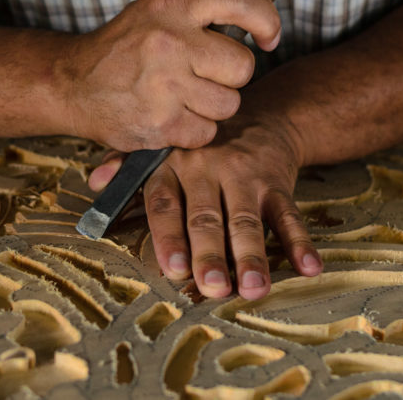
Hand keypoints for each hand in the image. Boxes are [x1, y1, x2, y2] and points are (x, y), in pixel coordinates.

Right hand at [60, 0, 280, 151]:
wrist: (71, 83)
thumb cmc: (125, 45)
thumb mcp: (162, 6)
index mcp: (171, 5)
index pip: (240, 1)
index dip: (266, 20)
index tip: (268, 36)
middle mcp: (168, 42)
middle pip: (243, 67)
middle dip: (228, 75)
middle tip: (201, 73)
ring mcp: (162, 86)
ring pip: (228, 104)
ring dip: (211, 106)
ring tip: (182, 96)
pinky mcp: (158, 124)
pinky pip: (206, 132)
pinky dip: (193, 130)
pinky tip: (170, 116)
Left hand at [89, 116, 322, 299]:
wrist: (260, 115)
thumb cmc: (199, 144)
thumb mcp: (162, 147)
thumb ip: (127, 167)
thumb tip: (94, 183)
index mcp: (173, 166)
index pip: (166, 202)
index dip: (168, 235)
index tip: (172, 267)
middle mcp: (208, 170)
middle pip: (207, 217)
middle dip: (210, 254)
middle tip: (212, 287)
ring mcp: (246, 177)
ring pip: (247, 220)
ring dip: (252, 256)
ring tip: (254, 288)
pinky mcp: (277, 183)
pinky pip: (289, 213)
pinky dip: (299, 241)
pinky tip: (308, 267)